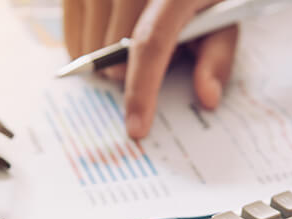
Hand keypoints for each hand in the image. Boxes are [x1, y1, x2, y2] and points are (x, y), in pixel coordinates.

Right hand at [63, 0, 237, 137]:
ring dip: (107, 57)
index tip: (136, 127)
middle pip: (114, 50)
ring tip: (130, 33)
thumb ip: (217, 56)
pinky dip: (85, 45)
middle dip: (130, 69)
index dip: (142, 90)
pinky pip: (71, 32)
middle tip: (151, 54)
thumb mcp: (221, 18)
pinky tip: (105, 34)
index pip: (150, 43)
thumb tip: (208, 98)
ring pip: (90, 45)